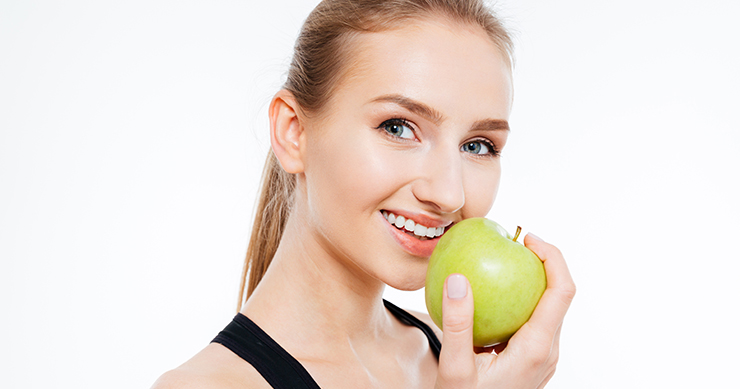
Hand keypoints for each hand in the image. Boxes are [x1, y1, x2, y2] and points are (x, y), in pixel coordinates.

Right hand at [435, 233, 575, 388]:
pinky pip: (534, 320)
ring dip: (533, 279)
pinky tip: (492, 294)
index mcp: (537, 348)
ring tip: (504, 260)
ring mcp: (543, 357)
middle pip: (561, 294)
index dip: (552, 256)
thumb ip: (457, 324)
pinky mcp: (533, 359)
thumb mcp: (455, 369)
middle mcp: (548, 351)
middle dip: (543, 261)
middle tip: (514, 242)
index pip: (562, 291)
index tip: (527, 237)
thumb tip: (459, 278)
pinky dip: (520, 298)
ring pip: (549, 307)